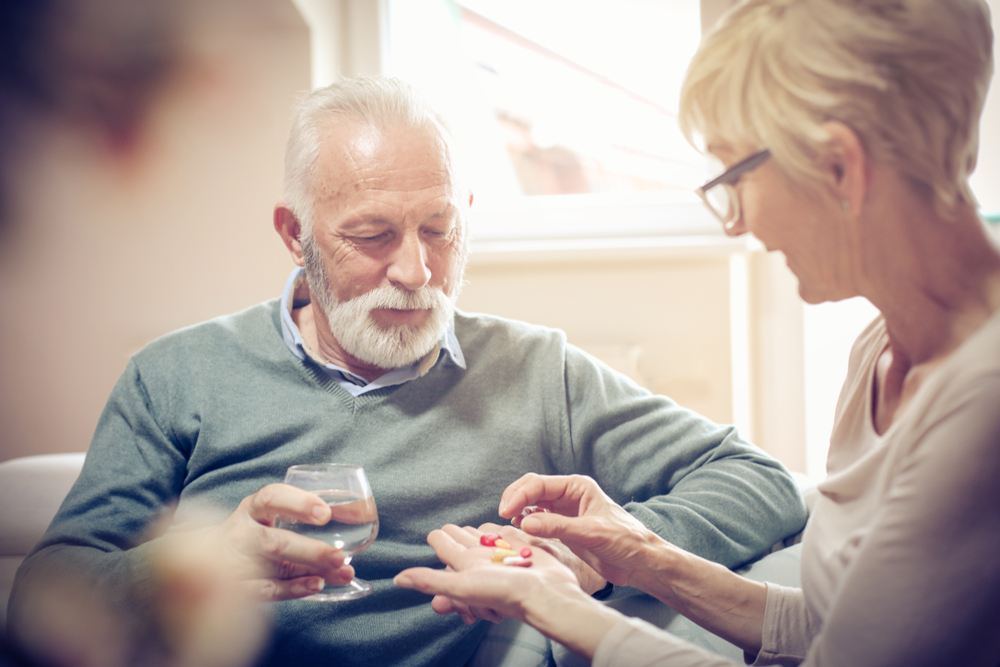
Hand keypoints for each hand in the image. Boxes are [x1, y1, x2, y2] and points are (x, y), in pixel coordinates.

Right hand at [201, 483, 354, 601]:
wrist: (201, 555)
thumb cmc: (251, 530)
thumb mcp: (266, 513)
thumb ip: (299, 511)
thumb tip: (355, 514)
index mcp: (251, 508)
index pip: (271, 498)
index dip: (299, 503)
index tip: (326, 514)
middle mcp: (241, 533)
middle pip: (275, 542)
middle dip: (311, 550)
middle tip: (341, 556)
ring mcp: (236, 562)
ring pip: (274, 567)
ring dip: (311, 570)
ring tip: (342, 572)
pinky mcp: (238, 586)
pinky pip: (267, 590)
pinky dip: (294, 589)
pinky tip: (318, 585)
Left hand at [394, 524, 578, 624]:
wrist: (548, 593)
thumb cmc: (506, 593)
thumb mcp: (463, 587)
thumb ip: (431, 581)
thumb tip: (398, 580)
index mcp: (465, 566)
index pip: (446, 548)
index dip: (438, 540)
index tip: (433, 533)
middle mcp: (482, 561)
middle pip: (463, 545)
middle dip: (454, 538)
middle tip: (445, 531)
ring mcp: (503, 556)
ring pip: (483, 542)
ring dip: (475, 537)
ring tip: (469, 533)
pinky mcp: (522, 550)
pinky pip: (507, 538)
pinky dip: (501, 535)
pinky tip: (499, 533)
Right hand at [499, 473, 664, 586]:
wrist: (641, 562)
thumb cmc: (626, 541)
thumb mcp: (591, 533)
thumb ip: (558, 527)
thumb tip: (524, 523)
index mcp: (577, 487)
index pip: (539, 484)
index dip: (519, 495)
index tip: (506, 511)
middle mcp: (568, 495)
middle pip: (532, 489)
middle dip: (514, 499)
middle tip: (502, 515)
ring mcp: (564, 511)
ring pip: (531, 504)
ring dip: (518, 510)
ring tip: (507, 523)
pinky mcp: (563, 527)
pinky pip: (537, 520)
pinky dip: (525, 522)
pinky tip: (518, 529)